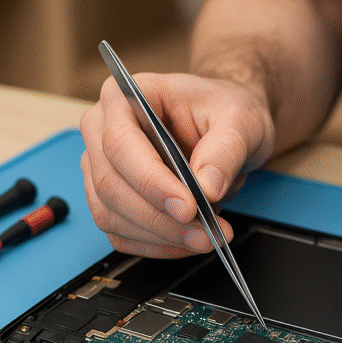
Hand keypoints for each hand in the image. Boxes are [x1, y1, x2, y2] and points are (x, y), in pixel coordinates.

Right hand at [79, 72, 274, 257]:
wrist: (225, 125)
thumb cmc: (224, 111)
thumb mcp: (240, 121)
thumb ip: (225, 150)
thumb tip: (206, 188)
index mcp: (123, 96)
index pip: (120, 143)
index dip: (151, 181)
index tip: (188, 207)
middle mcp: (101, 130)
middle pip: (110, 184)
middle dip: (159, 218)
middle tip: (205, 233)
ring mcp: (101, 167)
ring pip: (111, 215)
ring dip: (159, 236)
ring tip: (206, 238)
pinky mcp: (109, 200)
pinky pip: (120, 234)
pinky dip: (155, 245)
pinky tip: (187, 242)